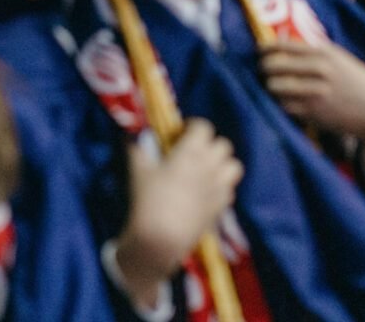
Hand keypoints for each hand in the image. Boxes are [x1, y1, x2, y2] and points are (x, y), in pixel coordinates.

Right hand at [115, 119, 242, 304]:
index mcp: (191, 151)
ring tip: (206, 170)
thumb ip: (137, 149)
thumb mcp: (138, 171)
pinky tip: (206, 193)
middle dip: (210, 144)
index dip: (193, 126)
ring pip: (234, 166)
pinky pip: (229, 190)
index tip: (181, 133)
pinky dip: (221, 187)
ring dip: (222, 164)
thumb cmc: (148, 200)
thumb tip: (131, 136)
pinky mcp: (221, 208)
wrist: (161, 238)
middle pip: (223, 144)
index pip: (203, 127)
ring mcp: (219, 188)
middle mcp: (210, 166)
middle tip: (193, 152)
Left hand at [258, 40, 364, 153]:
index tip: (258, 51)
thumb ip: (313, 50)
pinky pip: (285, 106)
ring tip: (270, 86)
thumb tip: (283, 40)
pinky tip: (282, 101)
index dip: (266, 48)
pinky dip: (280, 103)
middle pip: (274, 65)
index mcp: (324, 53)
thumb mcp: (338, 57)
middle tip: (262, 70)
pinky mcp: (315, 113)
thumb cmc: (353, 80)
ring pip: (276, 87)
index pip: (284, 46)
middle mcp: (319, 70)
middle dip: (263, 68)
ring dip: (269, 86)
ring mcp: (316, 92)